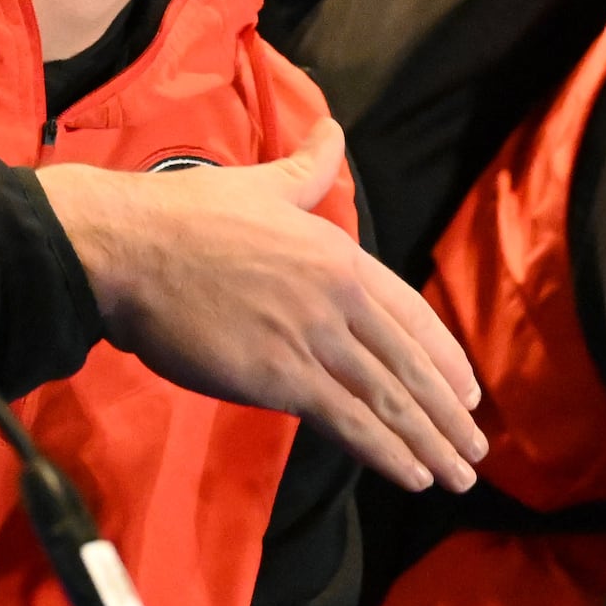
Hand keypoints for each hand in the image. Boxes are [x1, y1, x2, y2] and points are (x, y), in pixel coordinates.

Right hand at [35, 118, 486, 494]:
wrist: (129, 249)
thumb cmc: (186, 216)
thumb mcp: (263, 182)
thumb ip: (308, 167)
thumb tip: (333, 129)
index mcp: (340, 255)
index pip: (412, 315)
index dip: (445, 358)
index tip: (468, 391)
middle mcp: (337, 297)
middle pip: (410, 365)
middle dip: (448, 414)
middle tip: (476, 452)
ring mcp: (311, 338)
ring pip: (387, 398)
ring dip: (429, 442)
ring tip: (456, 476)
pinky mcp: (278, 377)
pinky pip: (347, 420)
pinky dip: (385, 450)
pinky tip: (411, 472)